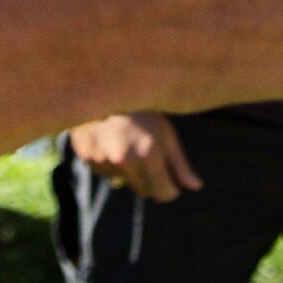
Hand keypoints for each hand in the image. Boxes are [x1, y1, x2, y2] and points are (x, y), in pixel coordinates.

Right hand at [70, 112, 199, 201]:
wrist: (105, 88)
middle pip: (143, 191)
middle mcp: (124, 160)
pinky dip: (108, 163)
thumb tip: (196, 187)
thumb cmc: (142, 112)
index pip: (164, 194)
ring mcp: (102, 159)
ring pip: (121, 182)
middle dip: (149, 179)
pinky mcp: (86, 156)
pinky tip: (108, 141)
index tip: (170, 179)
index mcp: (148, 155)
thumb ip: (180, 164)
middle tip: (147, 155)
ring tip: (125, 143)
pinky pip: (103, 171)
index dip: (170, 188)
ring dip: (126, 171)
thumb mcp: (166, 134)